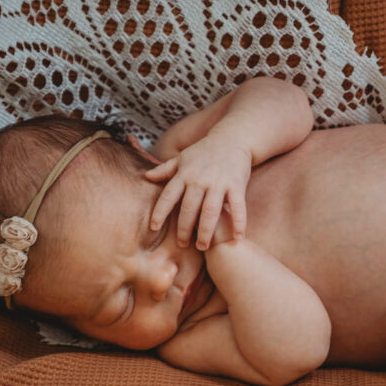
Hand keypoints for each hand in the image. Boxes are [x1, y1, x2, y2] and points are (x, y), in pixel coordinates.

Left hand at [144, 135, 250, 249]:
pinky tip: (237, 238)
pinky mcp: (236, 185)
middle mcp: (200, 179)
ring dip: (206, 231)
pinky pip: (237, 207)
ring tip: (202, 247)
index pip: (168, 196)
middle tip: (182, 245)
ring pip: (210, 212)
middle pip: (189, 209)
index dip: (160, 212)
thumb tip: (146, 177)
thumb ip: (165, 169)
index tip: (153, 228)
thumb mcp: (182, 158)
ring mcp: (219, 183)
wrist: (232, 138)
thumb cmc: (205, 151)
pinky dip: (238, 223)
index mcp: (184, 174)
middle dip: (184, 229)